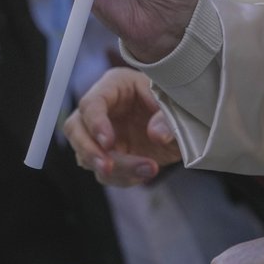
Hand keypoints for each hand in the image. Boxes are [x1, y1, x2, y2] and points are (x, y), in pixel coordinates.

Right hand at [64, 68, 181, 185]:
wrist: (187, 125)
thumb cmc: (178, 104)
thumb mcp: (177, 105)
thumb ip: (167, 118)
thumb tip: (156, 134)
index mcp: (115, 85)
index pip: (91, 103)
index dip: (95, 124)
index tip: (109, 143)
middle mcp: (103, 109)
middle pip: (76, 130)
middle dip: (90, 151)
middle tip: (108, 168)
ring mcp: (103, 134)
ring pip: (87, 156)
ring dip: (115, 170)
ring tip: (149, 169)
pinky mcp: (110, 156)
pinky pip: (105, 173)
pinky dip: (124, 178)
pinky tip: (146, 172)